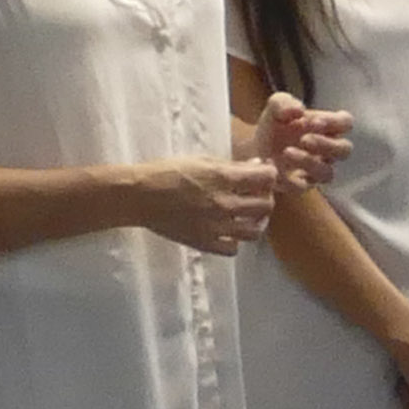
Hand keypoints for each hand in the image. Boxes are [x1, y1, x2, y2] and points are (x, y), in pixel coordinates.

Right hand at [136, 153, 285, 255]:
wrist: (139, 196)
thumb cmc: (167, 171)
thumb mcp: (201, 160)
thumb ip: (231, 166)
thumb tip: (255, 167)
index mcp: (224, 178)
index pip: (267, 178)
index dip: (269, 174)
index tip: (263, 173)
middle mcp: (225, 204)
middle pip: (266, 205)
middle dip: (266, 196)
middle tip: (257, 193)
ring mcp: (216, 227)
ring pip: (254, 231)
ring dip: (256, 221)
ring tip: (247, 215)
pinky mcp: (205, 243)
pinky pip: (232, 248)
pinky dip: (235, 241)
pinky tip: (228, 231)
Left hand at [254, 91, 354, 188]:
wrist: (255, 146)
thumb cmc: (274, 124)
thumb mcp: (275, 106)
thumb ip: (285, 103)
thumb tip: (299, 111)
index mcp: (328, 127)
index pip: (346, 123)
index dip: (335, 122)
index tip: (314, 121)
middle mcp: (328, 150)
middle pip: (344, 150)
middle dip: (326, 144)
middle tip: (304, 139)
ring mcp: (317, 170)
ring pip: (327, 172)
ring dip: (309, 162)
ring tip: (286, 152)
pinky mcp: (301, 185)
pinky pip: (302, 186)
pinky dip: (287, 177)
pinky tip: (270, 164)